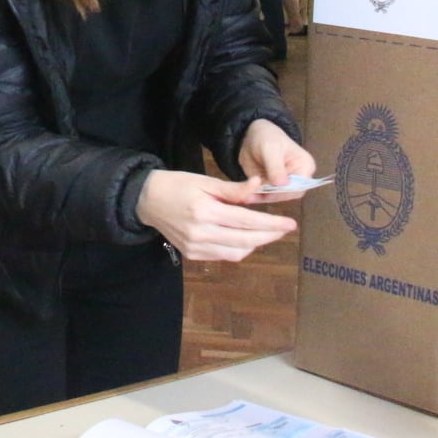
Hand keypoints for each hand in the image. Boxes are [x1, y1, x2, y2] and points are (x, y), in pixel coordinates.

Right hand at [135, 170, 297, 262]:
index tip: (290, 223)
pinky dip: (239, 249)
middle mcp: (200, 233)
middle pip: (245, 240)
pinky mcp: (192, 255)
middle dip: (269, 235)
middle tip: (285, 228)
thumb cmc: (177, 185)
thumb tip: (259, 187)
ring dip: (256, 244)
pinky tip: (244, 238)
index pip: (246, 221)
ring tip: (266, 232)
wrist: (146, 200)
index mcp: (204, 211)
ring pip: (237, 253)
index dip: (271, 224)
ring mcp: (195, 247)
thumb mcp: (205, 181)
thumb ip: (233, 189)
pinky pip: (224, 256)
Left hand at [236, 118, 317, 190]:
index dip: (283, 192)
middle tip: (254, 194)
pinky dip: (256, 196)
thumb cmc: (267, 137)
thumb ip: (276, 167)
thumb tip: (282, 184)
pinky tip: (247, 195)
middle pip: (287, 195)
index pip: (299, 187)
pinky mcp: (272, 187)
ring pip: (275, 197)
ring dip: (261, 197)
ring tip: (248, 195)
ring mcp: (284, 184)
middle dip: (271, 196)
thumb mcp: (271, 149)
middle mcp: (298, 178)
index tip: (267, 191)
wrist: (252, 136)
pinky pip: (265, 196)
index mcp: (305, 167)